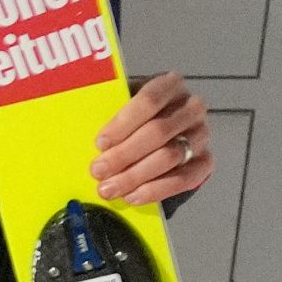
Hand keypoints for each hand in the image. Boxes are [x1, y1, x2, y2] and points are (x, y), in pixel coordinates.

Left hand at [91, 69, 214, 208]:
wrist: (161, 138)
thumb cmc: (134, 119)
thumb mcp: (121, 106)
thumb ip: (107, 111)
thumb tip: (75, 124)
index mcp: (170, 85)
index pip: (150, 99)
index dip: (124, 121)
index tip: (100, 142)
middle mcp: (191, 108)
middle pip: (158, 131)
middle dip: (124, 154)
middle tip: (98, 171)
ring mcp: (201, 135)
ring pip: (170, 156)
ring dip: (135, 175)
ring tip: (108, 189)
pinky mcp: (205, 161)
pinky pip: (185, 178)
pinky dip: (157, 189)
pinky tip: (133, 196)